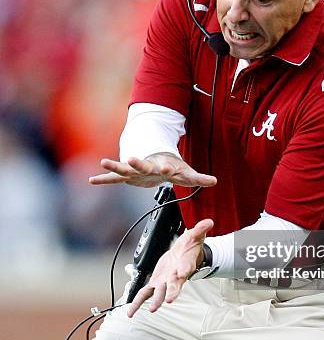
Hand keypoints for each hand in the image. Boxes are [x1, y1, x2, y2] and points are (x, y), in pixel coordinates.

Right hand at [88, 153, 216, 187]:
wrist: (157, 160)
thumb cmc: (173, 167)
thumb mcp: (187, 172)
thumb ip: (199, 178)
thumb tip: (215, 181)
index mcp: (162, 166)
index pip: (166, 168)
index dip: (167, 169)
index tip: (167, 170)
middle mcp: (147, 166)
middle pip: (142, 165)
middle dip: (137, 163)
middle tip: (131, 158)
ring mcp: (135, 171)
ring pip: (124, 169)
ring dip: (115, 166)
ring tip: (102, 161)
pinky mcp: (127, 176)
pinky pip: (113, 179)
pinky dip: (104, 179)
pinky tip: (92, 180)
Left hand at [127, 218, 213, 316]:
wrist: (183, 256)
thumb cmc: (189, 248)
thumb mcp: (194, 235)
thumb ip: (200, 229)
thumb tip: (209, 222)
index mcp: (185, 264)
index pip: (186, 267)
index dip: (184, 270)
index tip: (182, 273)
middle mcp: (176, 276)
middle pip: (175, 285)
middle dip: (172, 292)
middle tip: (169, 300)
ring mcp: (166, 281)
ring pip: (160, 292)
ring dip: (156, 301)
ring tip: (152, 309)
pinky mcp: (156, 282)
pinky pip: (145, 293)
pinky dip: (138, 302)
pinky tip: (131, 312)